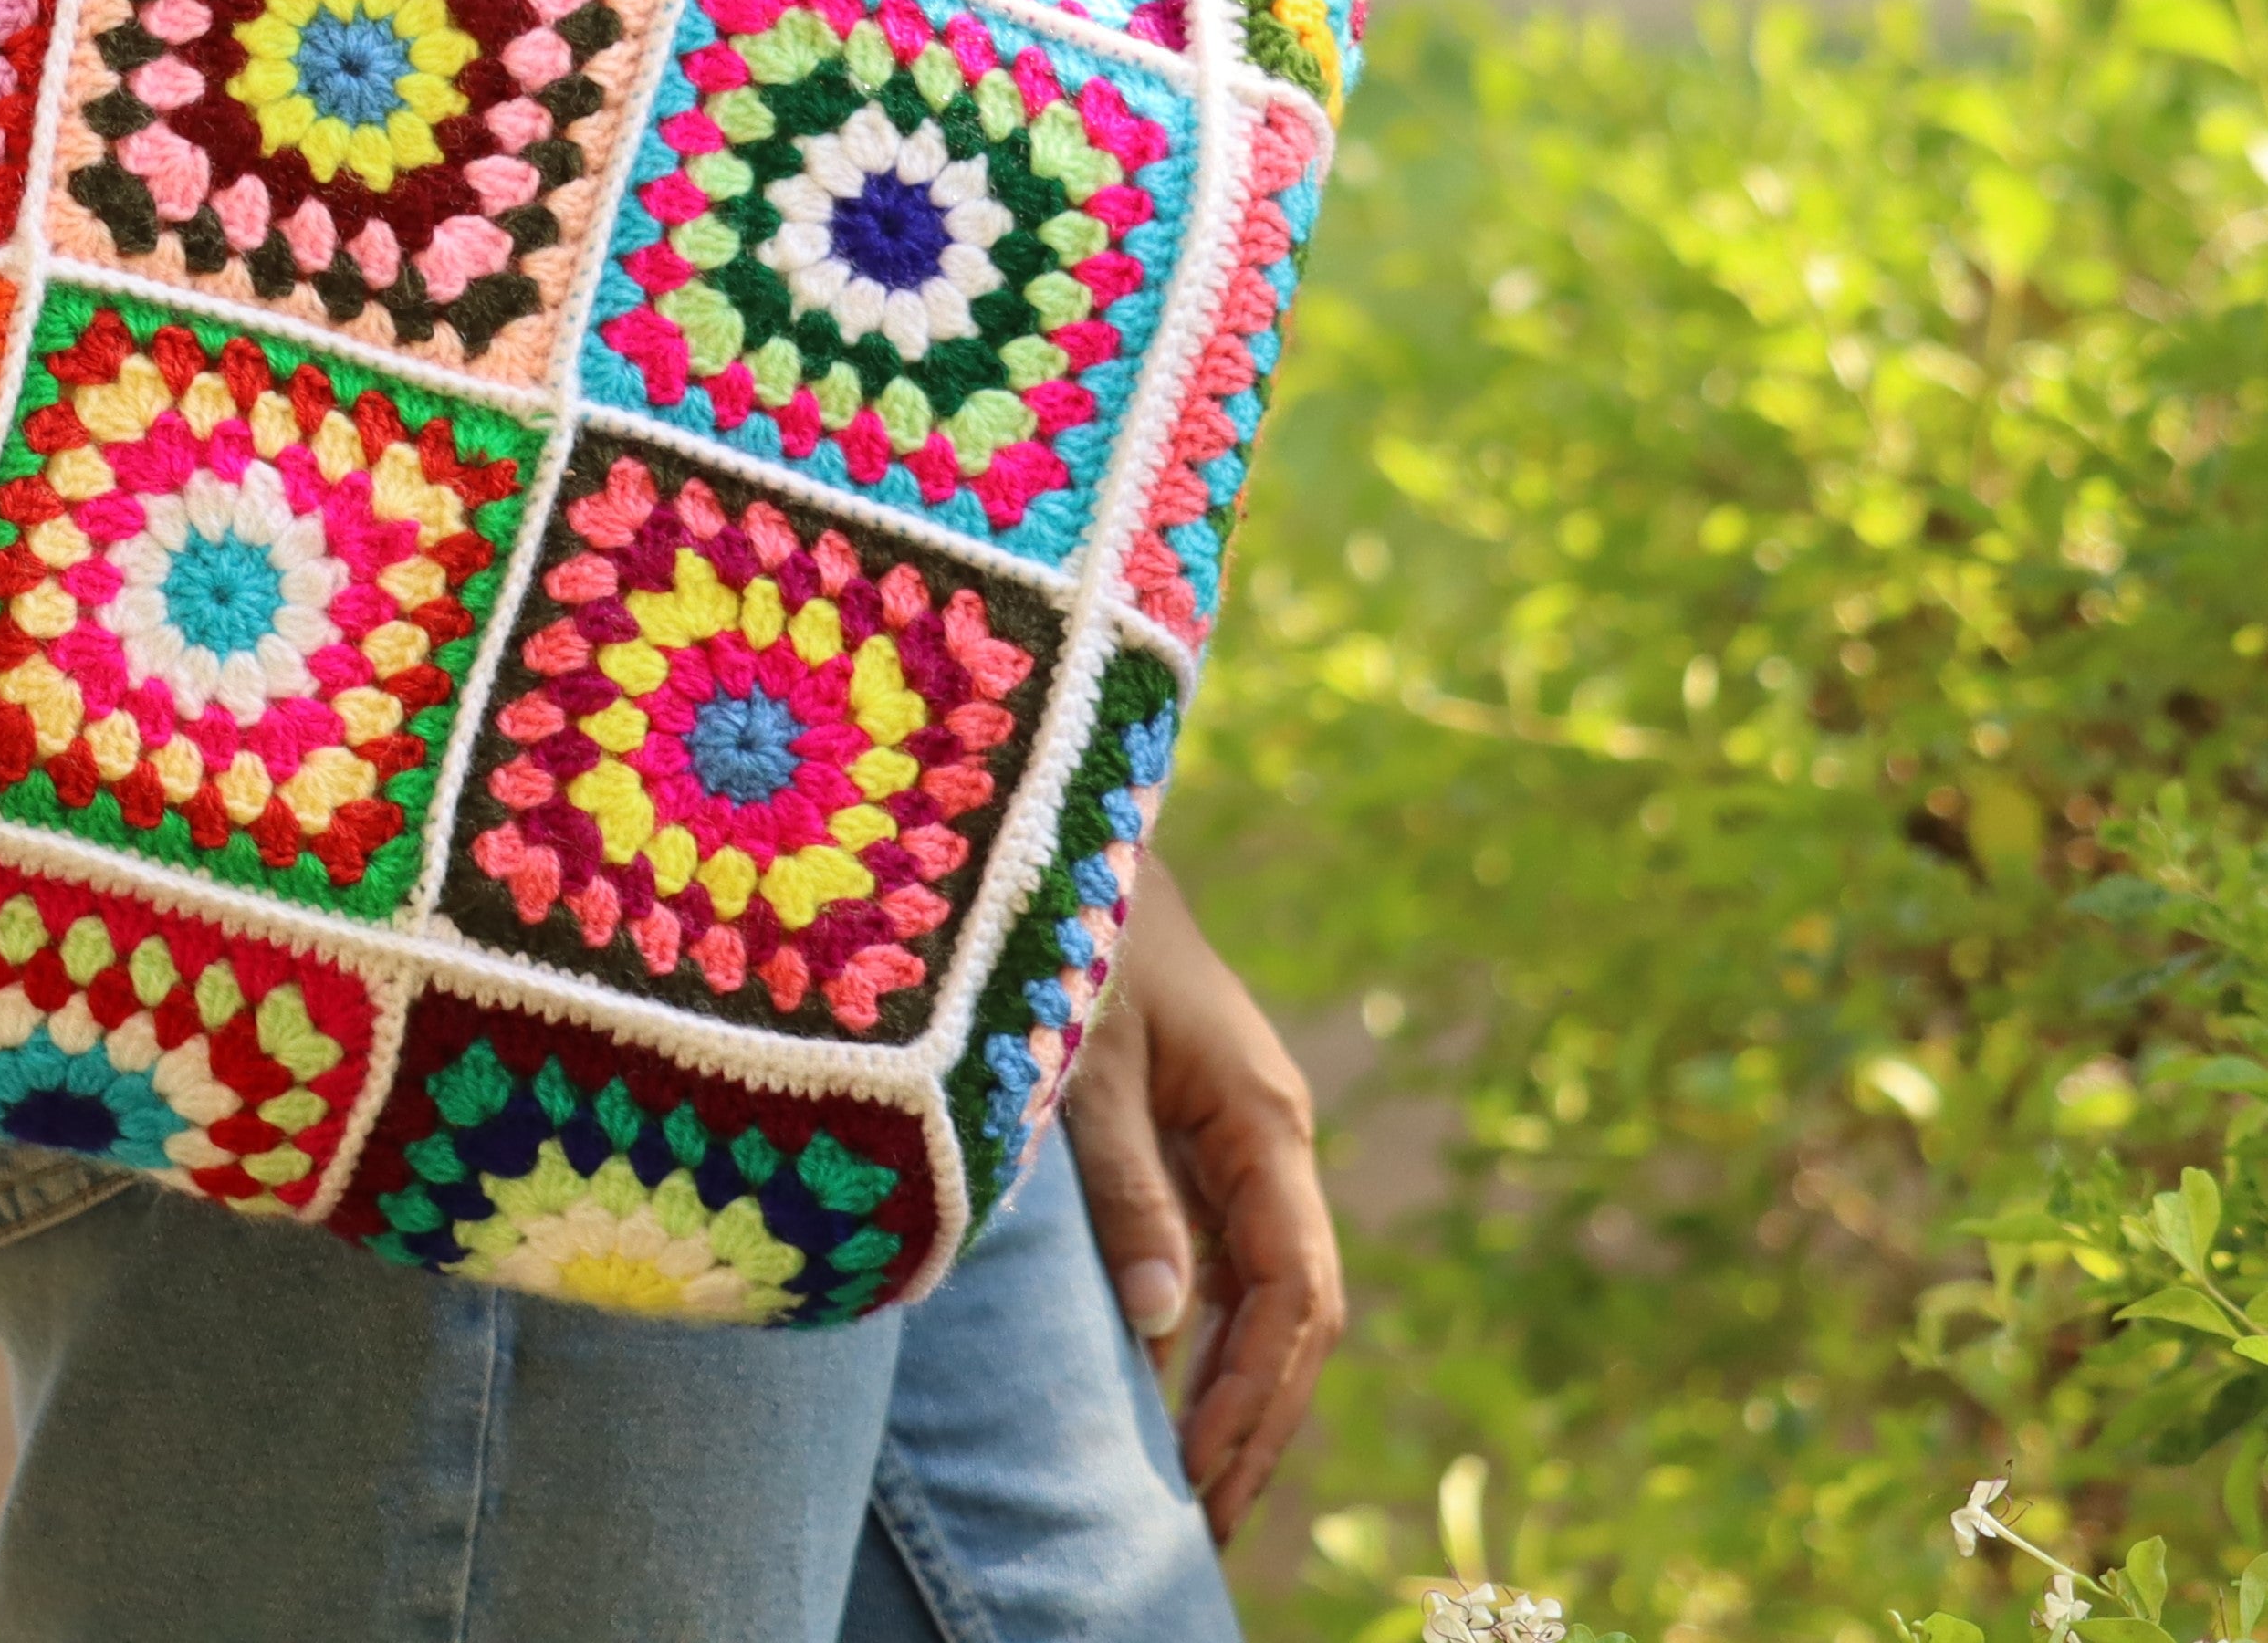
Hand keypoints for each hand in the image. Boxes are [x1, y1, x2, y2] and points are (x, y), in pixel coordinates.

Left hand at [1060, 867, 1344, 1540]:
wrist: (1065, 834)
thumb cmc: (1072, 931)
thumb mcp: (1086, 1063)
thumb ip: (1126, 1187)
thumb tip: (1165, 1326)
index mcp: (1263, 1119)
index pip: (1293, 1294)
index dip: (1255, 1393)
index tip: (1201, 1475)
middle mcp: (1267, 1134)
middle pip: (1294, 1309)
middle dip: (1258, 1418)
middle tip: (1204, 1525)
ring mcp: (1235, 1135)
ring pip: (1261, 1288)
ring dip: (1234, 1386)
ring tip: (1193, 1490)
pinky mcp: (1195, 1129)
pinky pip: (1219, 1252)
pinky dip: (1202, 1330)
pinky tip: (1165, 1392)